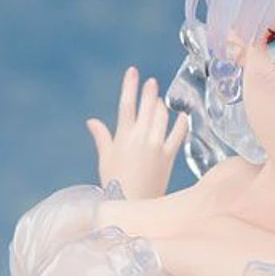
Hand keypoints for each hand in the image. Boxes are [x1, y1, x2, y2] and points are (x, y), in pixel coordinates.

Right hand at [86, 66, 187, 198]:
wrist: (132, 203)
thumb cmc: (115, 183)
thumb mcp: (105, 158)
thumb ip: (101, 137)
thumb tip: (92, 121)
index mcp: (122, 136)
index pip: (126, 104)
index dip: (130, 86)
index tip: (133, 71)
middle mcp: (140, 137)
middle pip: (146, 106)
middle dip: (148, 92)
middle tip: (151, 82)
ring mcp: (156, 146)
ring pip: (161, 117)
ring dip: (160, 106)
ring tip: (160, 100)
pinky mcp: (168, 156)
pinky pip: (177, 135)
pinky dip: (180, 124)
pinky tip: (182, 116)